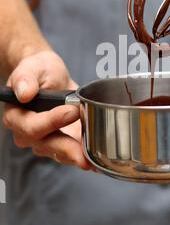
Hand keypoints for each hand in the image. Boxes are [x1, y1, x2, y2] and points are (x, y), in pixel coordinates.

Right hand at [2, 51, 92, 169]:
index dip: (52, 121)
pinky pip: (72, 154)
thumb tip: (24, 93)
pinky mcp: (63, 143)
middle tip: (86, 149)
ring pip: (61, 153)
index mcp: (16, 116)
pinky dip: (85, 155)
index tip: (72, 111)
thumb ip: (25, 78)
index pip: (32, 126)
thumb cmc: (40, 71)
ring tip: (95, 157)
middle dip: (68, 148)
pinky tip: (98, 157)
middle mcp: (28, 134)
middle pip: (47, 145)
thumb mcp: (32, 67)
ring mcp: (46, 142)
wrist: (52, 77)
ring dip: (78, 155)